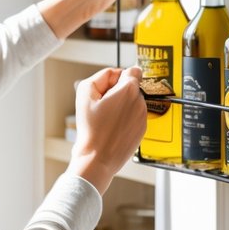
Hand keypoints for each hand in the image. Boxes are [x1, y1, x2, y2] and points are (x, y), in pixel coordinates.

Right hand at [69, 65, 146, 193]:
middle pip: (131, 87)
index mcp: (129, 90)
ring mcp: (143, 117)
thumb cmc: (90, 129)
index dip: (119, 76)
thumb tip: (113, 74)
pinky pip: (134, 117)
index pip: (134, 70)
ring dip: (122, 106)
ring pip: (133, 103)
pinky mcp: (142, 130)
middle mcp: (140, 102)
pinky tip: (112, 128)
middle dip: (118, 92)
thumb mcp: (85, 93)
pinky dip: (125, 119)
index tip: (110, 86)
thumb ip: (101, 76)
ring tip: (106, 119)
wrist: (97, 159)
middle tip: (103, 105)